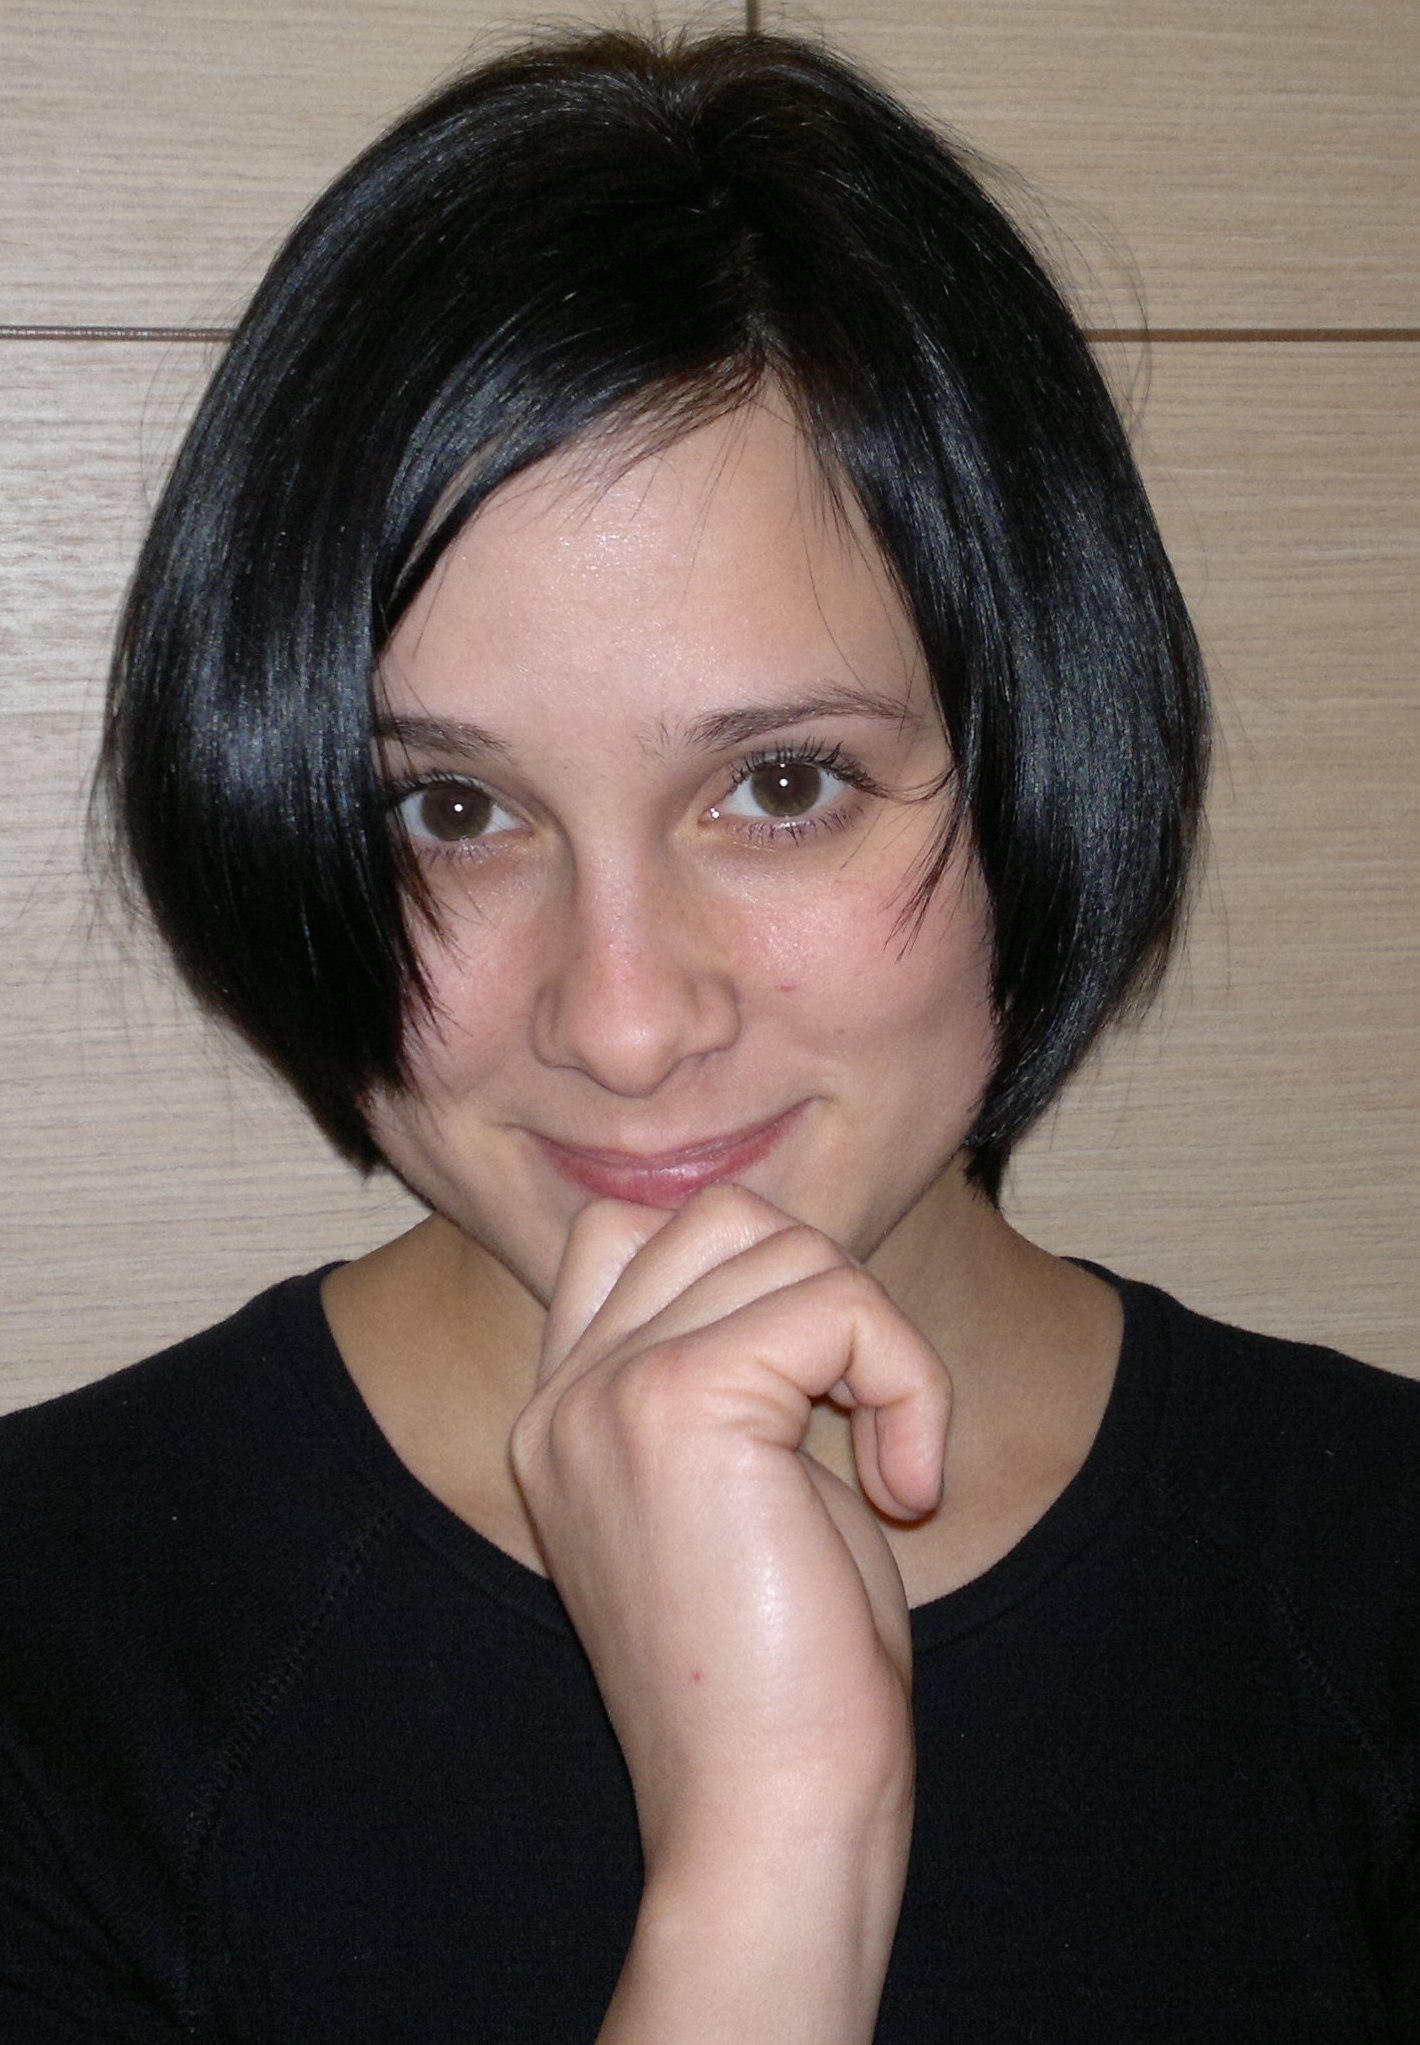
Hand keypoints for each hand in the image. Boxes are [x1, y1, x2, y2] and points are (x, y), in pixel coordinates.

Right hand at [510, 1182, 950, 1872]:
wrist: (767, 1820)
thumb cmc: (785, 1685)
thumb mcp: (742, 1497)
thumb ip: (741, 1375)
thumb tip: (804, 1274)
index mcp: (560, 1418)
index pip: (629, 1232)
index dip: (749, 1274)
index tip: (818, 1388)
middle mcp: (566, 1395)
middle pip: (721, 1217)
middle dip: (830, 1297)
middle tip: (866, 1421)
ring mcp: (610, 1392)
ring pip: (789, 1247)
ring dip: (881, 1342)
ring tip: (894, 1465)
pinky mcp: (684, 1401)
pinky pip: (840, 1305)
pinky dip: (908, 1378)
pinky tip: (907, 1481)